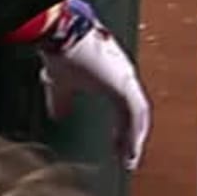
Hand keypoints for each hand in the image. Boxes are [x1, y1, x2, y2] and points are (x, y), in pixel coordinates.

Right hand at [40, 0, 151, 170]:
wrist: (61, 36)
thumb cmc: (61, 52)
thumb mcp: (58, 85)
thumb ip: (61, 101)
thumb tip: (58, 115)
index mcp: (111, 75)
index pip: (124, 107)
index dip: (123, 128)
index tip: (117, 147)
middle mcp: (123, 76)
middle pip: (136, 113)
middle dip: (132, 137)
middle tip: (128, 159)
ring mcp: (124, 79)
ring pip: (138, 115)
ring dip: (134, 139)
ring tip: (128, 159)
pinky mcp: (121, 84)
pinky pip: (132, 114)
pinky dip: (131, 133)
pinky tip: (127, 149)